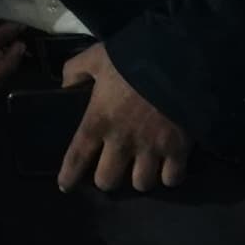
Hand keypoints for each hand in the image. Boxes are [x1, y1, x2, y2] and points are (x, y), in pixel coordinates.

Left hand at [53, 41, 190, 193]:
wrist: (177, 59)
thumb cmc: (132, 59)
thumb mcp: (96, 58)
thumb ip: (75, 70)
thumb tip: (66, 85)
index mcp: (97, 121)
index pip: (76, 157)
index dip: (69, 176)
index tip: (66, 186)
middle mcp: (121, 142)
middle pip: (108, 181)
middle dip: (108, 179)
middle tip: (112, 171)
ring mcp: (151, 148)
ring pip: (141, 184)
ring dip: (139, 179)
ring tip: (141, 170)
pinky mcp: (178, 149)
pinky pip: (172, 178)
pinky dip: (170, 176)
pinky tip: (168, 169)